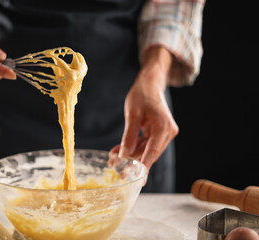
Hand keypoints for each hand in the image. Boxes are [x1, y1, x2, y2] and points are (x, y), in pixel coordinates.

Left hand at [109, 47, 178, 178]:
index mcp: (164, 128)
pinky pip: (145, 144)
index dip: (143, 168)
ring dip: (129, 154)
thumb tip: (124, 157)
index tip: (135, 180)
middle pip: (148, 154)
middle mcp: (167, 133)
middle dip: (131, 161)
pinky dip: (132, 147)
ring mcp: (164, 134)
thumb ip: (129, 137)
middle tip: (114, 166)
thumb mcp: (132, 115)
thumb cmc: (141, 95)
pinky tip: (118, 150)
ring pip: (145, 150)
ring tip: (112, 158)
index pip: (152, 152)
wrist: (149, 84)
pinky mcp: (158, 133)